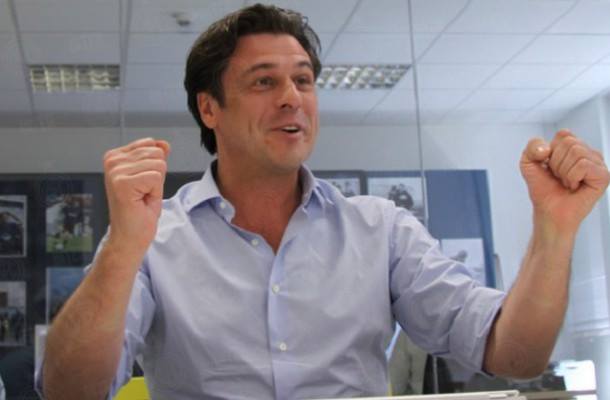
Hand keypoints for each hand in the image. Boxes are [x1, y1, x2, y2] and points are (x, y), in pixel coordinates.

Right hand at [103, 138, 170, 254]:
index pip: (152, 145)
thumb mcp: (151, 177)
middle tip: (143, 193)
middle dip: (157, 177)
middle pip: (157, 154)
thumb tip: (164, 144)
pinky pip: (156, 177)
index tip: (142, 184)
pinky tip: (141, 202)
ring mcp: (115, 171)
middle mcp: (112, 160)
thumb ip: (156, 158)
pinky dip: (155, 192)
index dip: (155, 168)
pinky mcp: (122, 183)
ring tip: (141, 197)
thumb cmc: (139, 210)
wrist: (129, 236)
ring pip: (159, 165)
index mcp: (115, 156)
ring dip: (156, 185)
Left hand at [520, 130, 608, 232]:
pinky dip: (572, 177)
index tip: (549, 166)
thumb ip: (532, 146)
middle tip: (559, 177)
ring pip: (577, 152)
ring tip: (566, 182)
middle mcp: (589, 153)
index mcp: (575, 147)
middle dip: (556, 162)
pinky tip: (574, 186)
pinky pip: (583, 165)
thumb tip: (546, 148)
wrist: (548, 211)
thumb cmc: (543, 188)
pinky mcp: (604, 176)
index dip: (550, 152)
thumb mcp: (528, 162)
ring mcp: (598, 164)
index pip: (564, 134)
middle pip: (569, 142)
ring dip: (564, 171)